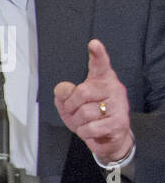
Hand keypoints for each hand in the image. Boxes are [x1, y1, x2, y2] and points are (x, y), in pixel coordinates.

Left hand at [53, 39, 133, 163]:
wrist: (108, 138)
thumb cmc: (90, 116)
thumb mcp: (70, 104)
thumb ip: (64, 93)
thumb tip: (62, 88)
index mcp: (101, 79)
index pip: (100, 64)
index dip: (97, 54)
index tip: (93, 44)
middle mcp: (113, 88)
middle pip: (82, 91)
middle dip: (71, 105)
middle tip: (74, 112)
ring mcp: (119, 105)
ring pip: (85, 112)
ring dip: (77, 122)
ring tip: (85, 122)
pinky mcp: (119, 122)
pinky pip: (91, 127)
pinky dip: (84, 132)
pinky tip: (91, 131)